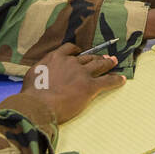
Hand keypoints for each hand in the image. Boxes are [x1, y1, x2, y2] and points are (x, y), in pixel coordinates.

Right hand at [10, 44, 124, 123]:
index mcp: (56, 58)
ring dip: (108, 63)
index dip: (77, 51)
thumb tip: (41, 74)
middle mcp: (71, 62)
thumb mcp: (32, 75)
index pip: (69, 49)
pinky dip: (116, 80)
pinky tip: (122, 79)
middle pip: (87, 57)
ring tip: (114, 61)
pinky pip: (107, 81)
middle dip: (96, 57)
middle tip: (104, 57)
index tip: (80, 52)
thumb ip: (41, 71)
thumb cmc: (32, 93)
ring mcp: (82, 73)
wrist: (39, 104)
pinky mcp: (90, 86)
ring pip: (99, 65)